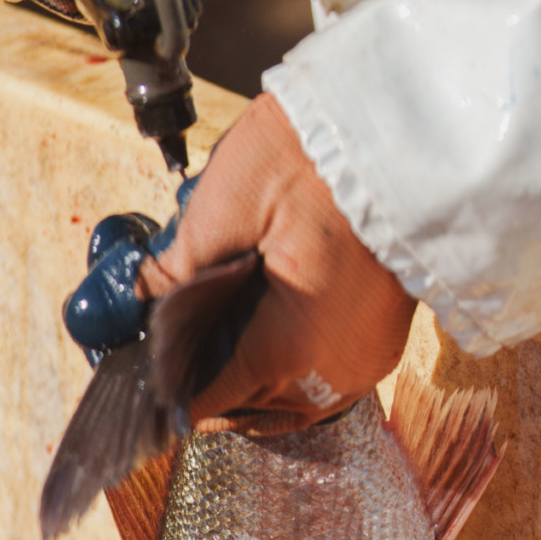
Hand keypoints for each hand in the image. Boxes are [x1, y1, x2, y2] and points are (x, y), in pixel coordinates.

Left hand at [138, 95, 415, 427]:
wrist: (400, 130)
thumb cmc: (314, 157)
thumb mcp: (223, 209)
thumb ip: (175, 274)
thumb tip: (140, 306)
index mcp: (283, 349)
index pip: (205, 401)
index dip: (168, 387)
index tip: (145, 370)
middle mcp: (329, 375)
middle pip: (244, 409)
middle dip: (205, 381)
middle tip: (172, 348)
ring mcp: (362, 364)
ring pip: (287, 406)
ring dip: (248, 384)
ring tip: (215, 347)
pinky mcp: (381, 344)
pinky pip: (323, 384)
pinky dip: (289, 372)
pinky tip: (265, 339)